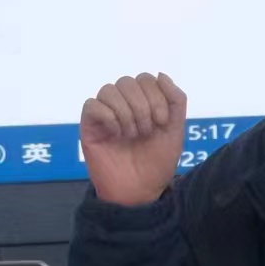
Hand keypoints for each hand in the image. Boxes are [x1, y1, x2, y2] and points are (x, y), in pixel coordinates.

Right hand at [80, 72, 187, 205]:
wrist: (141, 190)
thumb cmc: (157, 162)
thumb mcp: (175, 129)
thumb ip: (175, 100)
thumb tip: (160, 75)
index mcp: (143, 102)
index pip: (146, 79)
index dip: (156, 97)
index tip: (161, 123)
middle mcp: (122, 104)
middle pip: (127, 82)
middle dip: (141, 106)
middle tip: (146, 132)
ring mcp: (104, 114)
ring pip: (109, 90)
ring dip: (126, 113)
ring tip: (131, 135)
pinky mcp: (89, 125)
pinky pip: (92, 105)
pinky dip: (108, 117)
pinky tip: (116, 135)